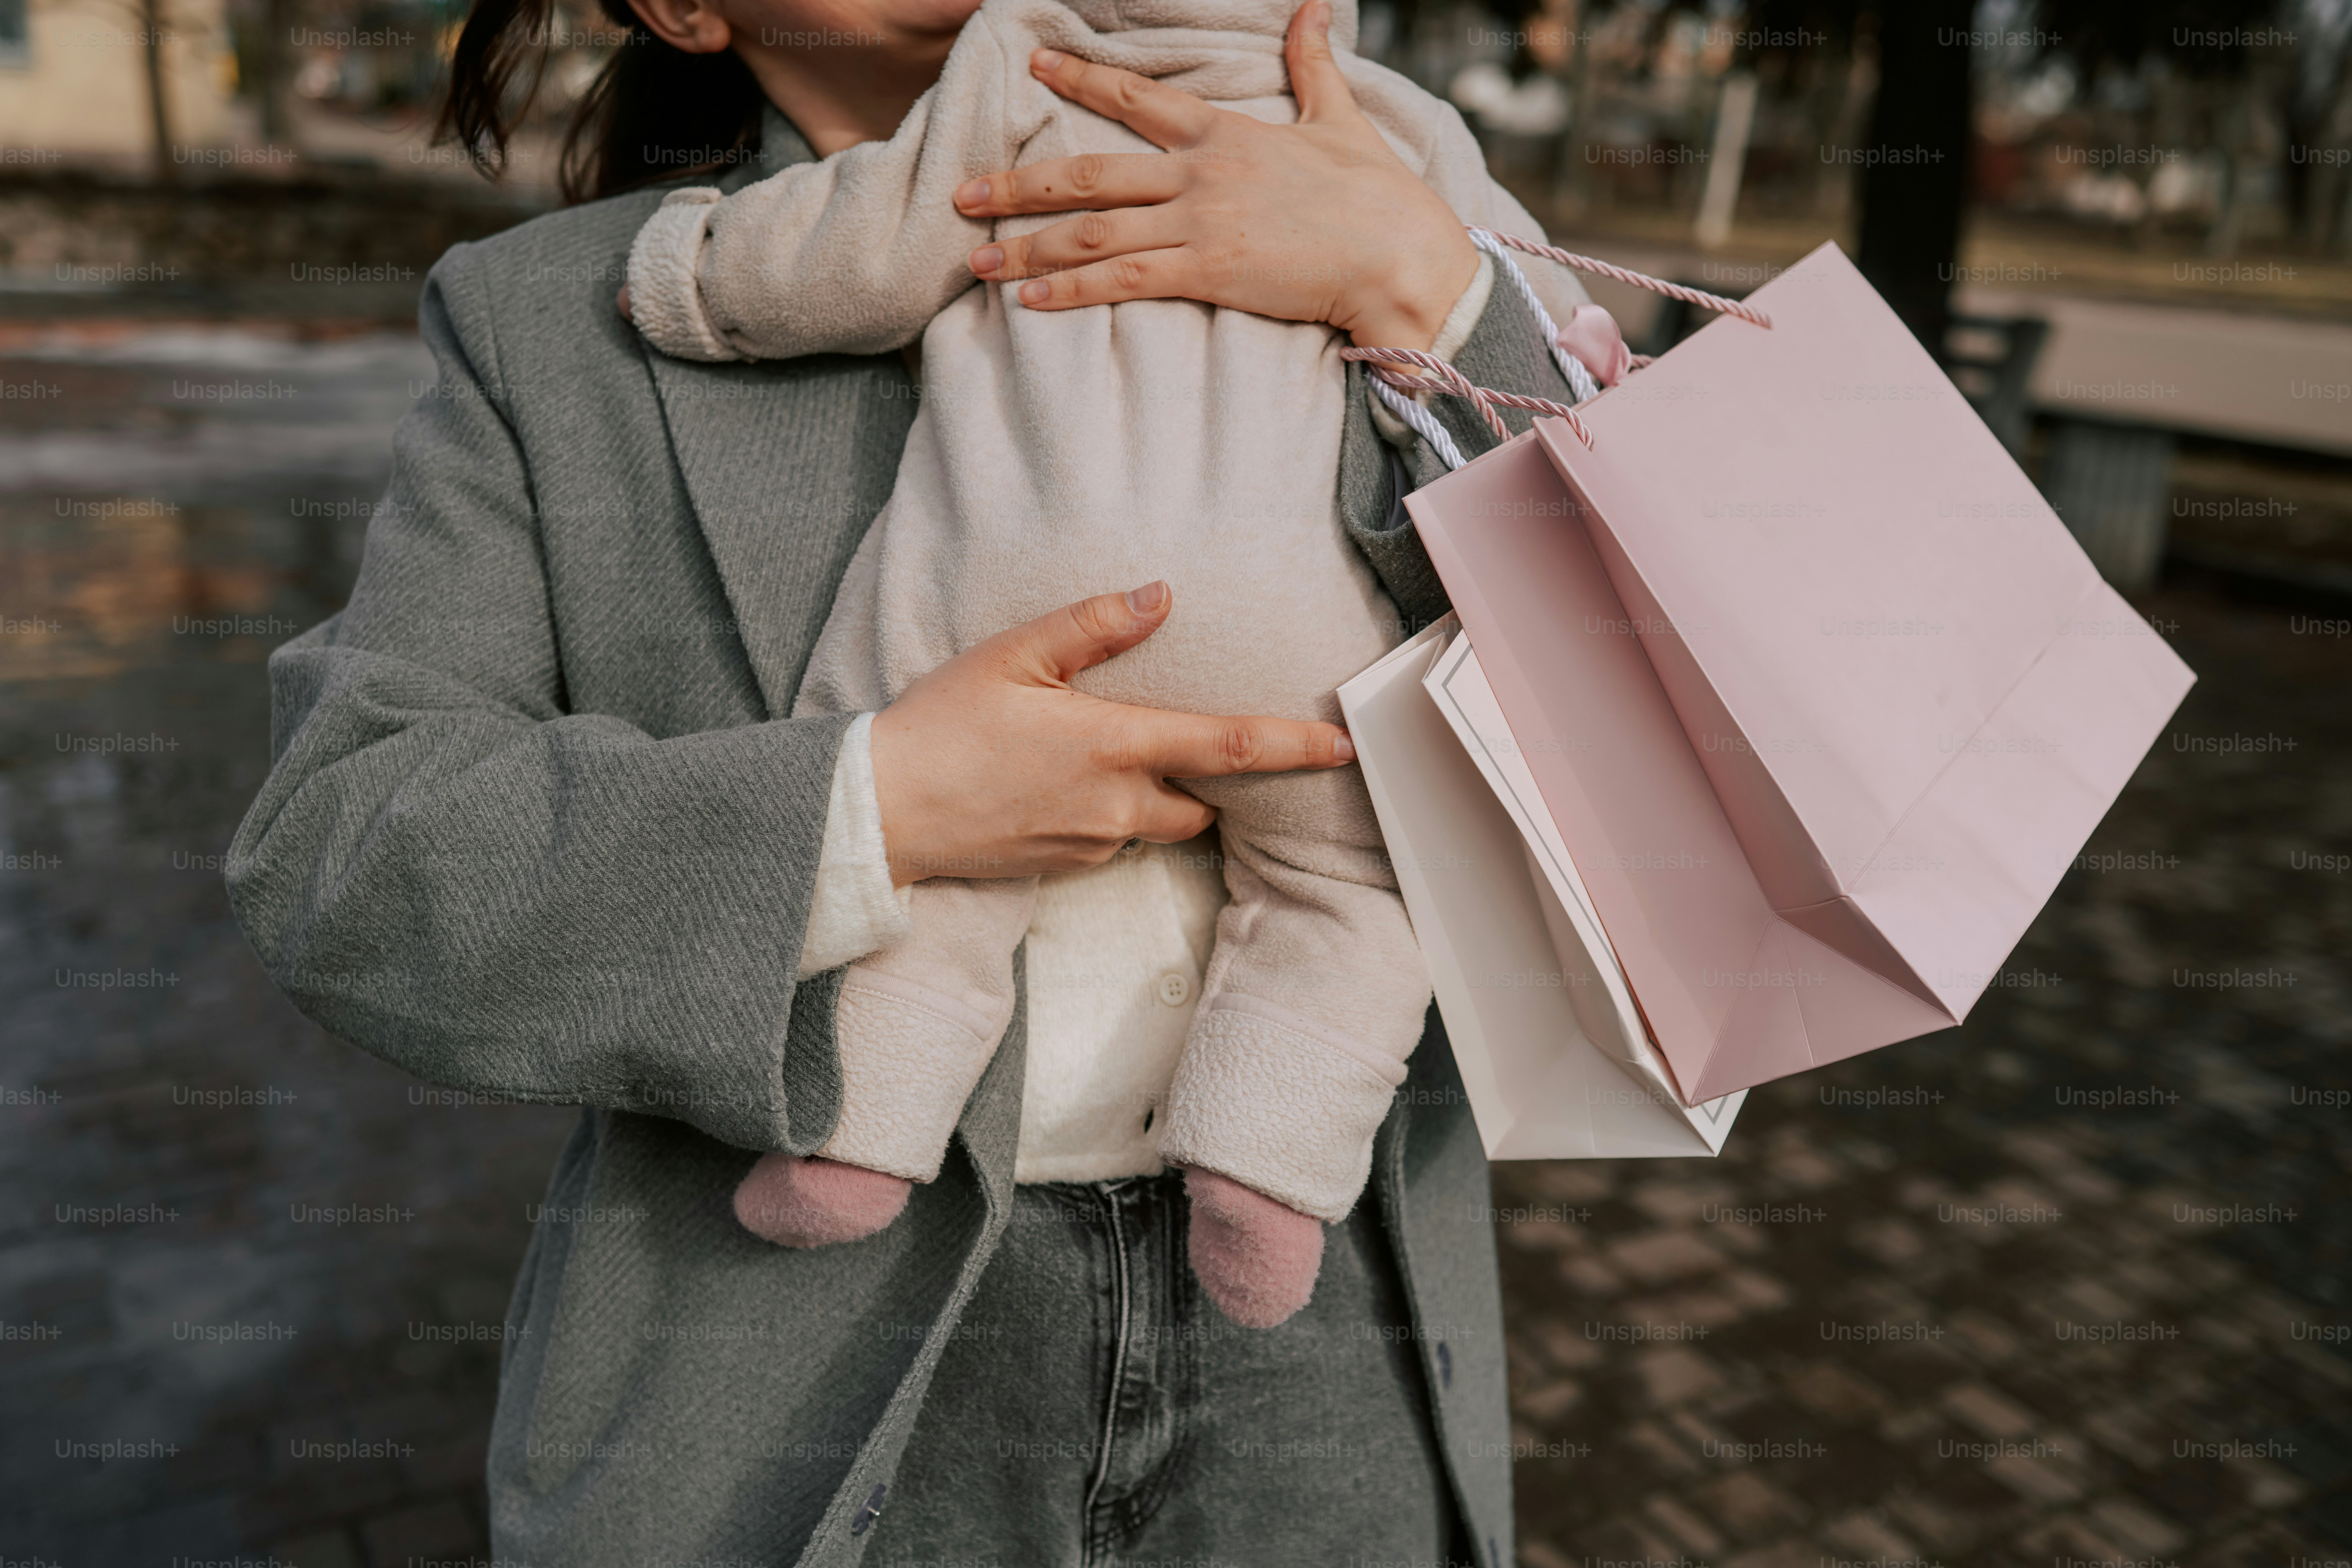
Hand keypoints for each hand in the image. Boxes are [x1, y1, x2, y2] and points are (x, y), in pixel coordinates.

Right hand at [868, 582, 1355, 885]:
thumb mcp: (1013, 655)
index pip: (1228, 746)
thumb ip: (1092, 626)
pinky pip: (1112, 840)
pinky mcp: (1066, 867)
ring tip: (1098, 756)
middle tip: (1175, 739)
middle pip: (1200, 798)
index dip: (1293, 746)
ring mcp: (1091, 842)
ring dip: (1151, 793)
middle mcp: (1114, 803)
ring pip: (1156, 821)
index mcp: (1111, 744)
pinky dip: (1106, 813)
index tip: (1341, 745)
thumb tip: (1159, 596)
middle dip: (1205, 776)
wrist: (881, 811)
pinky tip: (1056, 785)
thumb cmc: (942, 725)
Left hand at [951, 0, 1478, 351]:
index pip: (1135, 98)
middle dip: (1016, 185)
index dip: (1081, 79)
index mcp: (1224, 133)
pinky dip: (1070, 292)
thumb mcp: (1340, 119)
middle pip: (1087, 175)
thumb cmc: (1377, 194)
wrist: (1399, 254)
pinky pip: (1121, 281)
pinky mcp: (1206, 273)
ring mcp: (1199, 224)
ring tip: (976, 257)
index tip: (1035, 64)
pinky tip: (1027, 300)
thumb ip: (1314, 65)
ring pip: (1090, 234)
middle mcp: (1199, 175)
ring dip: (1027, 249)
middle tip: (961, 194)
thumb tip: (1314, 9)